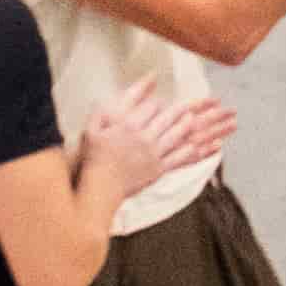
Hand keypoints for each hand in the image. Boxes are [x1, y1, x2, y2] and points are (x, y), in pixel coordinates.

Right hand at [77, 83, 211, 200]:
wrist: (101, 186)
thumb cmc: (94, 159)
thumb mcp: (91, 130)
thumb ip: (99, 113)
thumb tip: (102, 99)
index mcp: (129, 125)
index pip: (150, 106)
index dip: (156, 102)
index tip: (159, 101)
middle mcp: (144, 136)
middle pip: (167, 118)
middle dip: (178, 109)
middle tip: (186, 105)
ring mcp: (153, 153)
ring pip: (175, 135)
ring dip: (186, 125)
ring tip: (193, 119)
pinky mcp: (158, 169)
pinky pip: (177, 158)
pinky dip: (188, 151)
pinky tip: (194, 146)